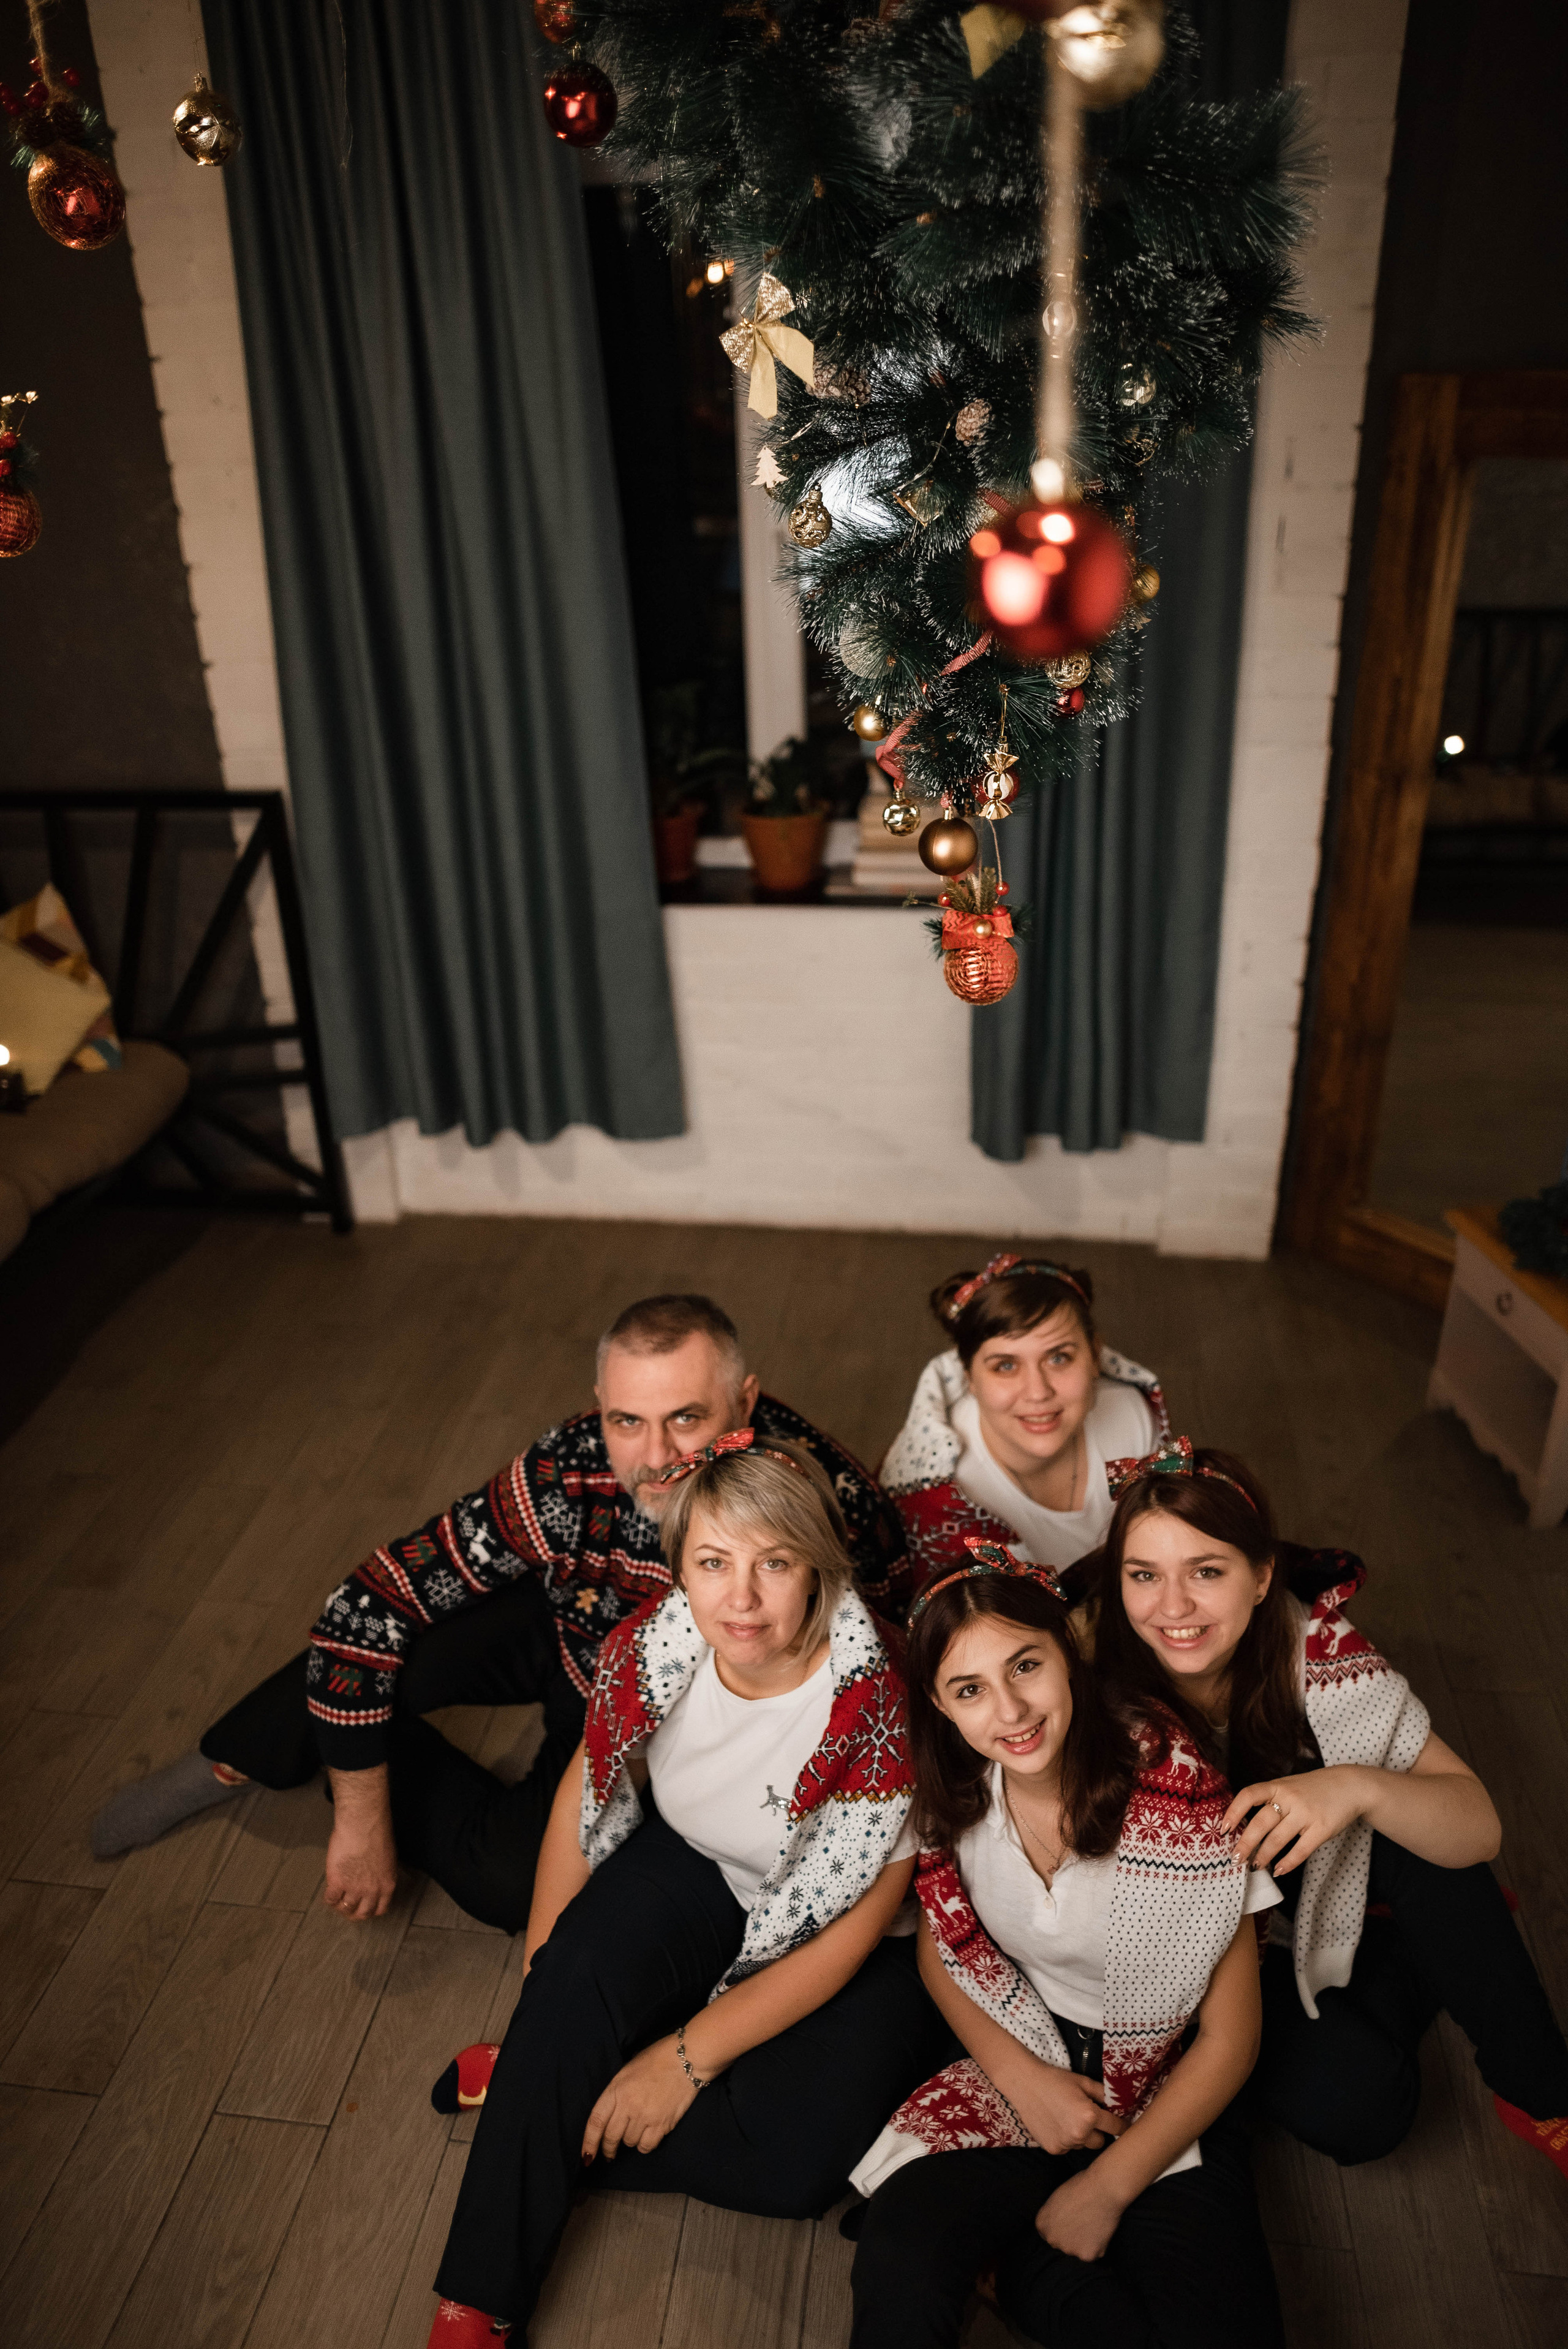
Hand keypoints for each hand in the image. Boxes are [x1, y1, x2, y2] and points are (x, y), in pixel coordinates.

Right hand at [323, 1815, 397, 1919]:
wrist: (362, 1824)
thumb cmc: (377, 1833)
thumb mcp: (387, 1858)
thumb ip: (380, 1873)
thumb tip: (373, 1879)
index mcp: (387, 1884)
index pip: (380, 1909)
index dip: (370, 1910)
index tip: (364, 1907)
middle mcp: (372, 1891)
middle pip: (362, 1913)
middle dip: (354, 1913)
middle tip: (348, 1909)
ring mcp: (354, 1889)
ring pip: (345, 1908)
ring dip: (340, 1906)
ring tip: (337, 1900)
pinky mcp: (337, 1883)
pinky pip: (331, 1899)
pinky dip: (329, 1898)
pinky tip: (329, 1891)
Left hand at [582, 2037, 697, 2162]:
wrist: (686, 2058)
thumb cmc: (655, 2060)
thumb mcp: (627, 2071)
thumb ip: (616, 2094)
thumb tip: (610, 2117)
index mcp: (616, 2090)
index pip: (596, 2122)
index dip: (589, 2142)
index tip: (586, 2157)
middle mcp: (629, 2106)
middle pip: (611, 2137)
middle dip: (608, 2149)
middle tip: (609, 2153)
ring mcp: (646, 2116)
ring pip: (629, 2142)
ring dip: (629, 2140)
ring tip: (635, 2130)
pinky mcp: (662, 2124)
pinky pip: (646, 2146)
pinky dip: (644, 2145)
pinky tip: (647, 2135)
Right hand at [1004, 2057, 1126, 2155]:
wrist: (1025, 2083)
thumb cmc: (1056, 2079)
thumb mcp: (1084, 2082)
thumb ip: (1104, 2094)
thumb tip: (1119, 2104)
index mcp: (1090, 2116)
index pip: (1116, 2127)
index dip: (1121, 2125)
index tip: (1123, 2125)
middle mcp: (1079, 2134)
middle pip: (1100, 2142)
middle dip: (1098, 2132)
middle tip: (1088, 2118)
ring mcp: (1065, 2144)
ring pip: (1083, 2145)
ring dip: (1081, 2136)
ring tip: (1068, 2118)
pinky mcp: (1053, 2149)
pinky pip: (1068, 2147)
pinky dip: (1066, 2139)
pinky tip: (1057, 2123)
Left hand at [1036, 2167, 1127, 2261]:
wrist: (1103, 2189)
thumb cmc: (1081, 2186)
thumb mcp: (1057, 2198)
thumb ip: (1054, 2216)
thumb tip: (1059, 2225)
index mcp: (1042, 2224)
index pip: (1049, 2233)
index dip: (1061, 2227)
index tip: (1070, 2221)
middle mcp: (1052, 2240)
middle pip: (1061, 2244)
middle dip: (1071, 2238)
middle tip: (1083, 2222)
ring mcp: (1069, 2249)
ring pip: (1077, 2251)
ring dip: (1084, 2243)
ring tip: (1093, 2224)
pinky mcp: (1087, 2256)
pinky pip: (1092, 2255)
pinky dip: (1097, 2247)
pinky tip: (1100, 2231)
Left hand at [1224, 1765, 1369, 1877]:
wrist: (1350, 1786)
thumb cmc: (1314, 1789)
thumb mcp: (1289, 1786)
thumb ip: (1271, 1800)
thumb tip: (1245, 1826)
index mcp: (1278, 1786)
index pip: (1249, 1794)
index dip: (1234, 1811)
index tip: (1223, 1829)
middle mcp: (1290, 1798)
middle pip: (1260, 1822)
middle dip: (1245, 1843)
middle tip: (1235, 1859)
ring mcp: (1306, 1813)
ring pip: (1278, 1839)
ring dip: (1263, 1856)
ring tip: (1255, 1866)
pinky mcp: (1322, 1829)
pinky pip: (1301, 1850)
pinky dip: (1287, 1863)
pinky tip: (1278, 1870)